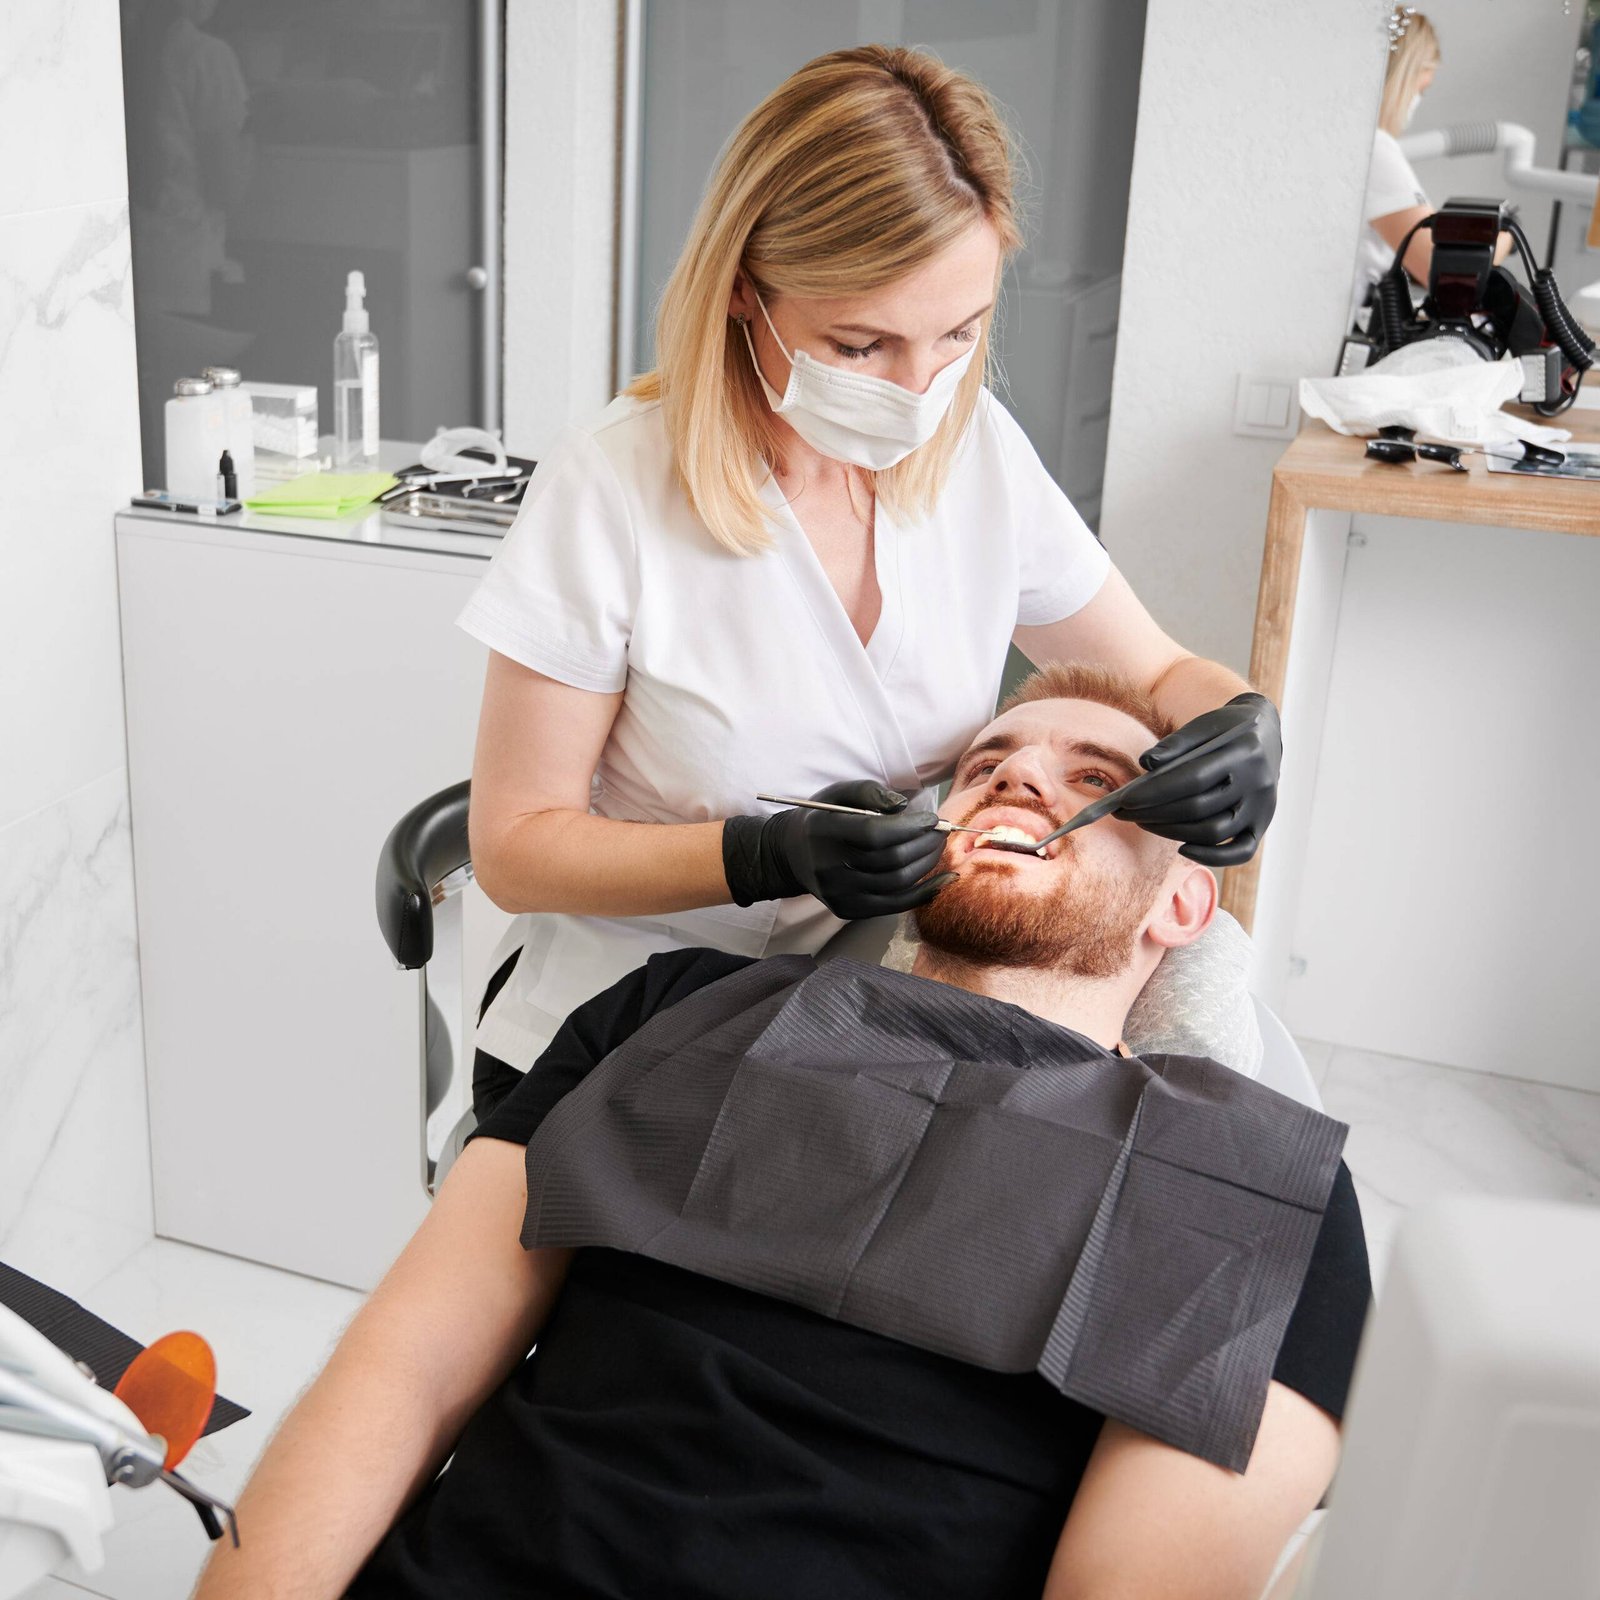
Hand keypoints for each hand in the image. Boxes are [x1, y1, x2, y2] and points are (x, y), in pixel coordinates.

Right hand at [723, 780, 954, 917]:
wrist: (792, 854)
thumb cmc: (824, 818)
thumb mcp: (839, 794)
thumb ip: (869, 792)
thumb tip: (903, 807)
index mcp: (824, 833)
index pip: (874, 834)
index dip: (909, 827)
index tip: (931, 819)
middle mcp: (829, 868)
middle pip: (890, 860)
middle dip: (925, 844)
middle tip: (940, 831)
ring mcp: (838, 893)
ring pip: (897, 883)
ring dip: (927, 864)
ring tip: (937, 847)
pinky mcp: (848, 910)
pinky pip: (894, 905)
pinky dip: (924, 893)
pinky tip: (944, 879)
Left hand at [1115, 694, 1281, 866]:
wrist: (1265, 733)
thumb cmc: (1225, 729)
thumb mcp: (1203, 725)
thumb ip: (1175, 743)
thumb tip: (1145, 763)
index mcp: (1243, 751)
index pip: (1194, 779)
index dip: (1156, 792)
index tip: (1124, 800)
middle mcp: (1258, 783)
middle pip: (1199, 809)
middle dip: (1154, 814)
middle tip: (1124, 813)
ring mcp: (1263, 807)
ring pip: (1213, 832)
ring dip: (1172, 832)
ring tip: (1144, 822)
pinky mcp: (1262, 824)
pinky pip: (1240, 852)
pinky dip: (1211, 856)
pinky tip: (1182, 848)